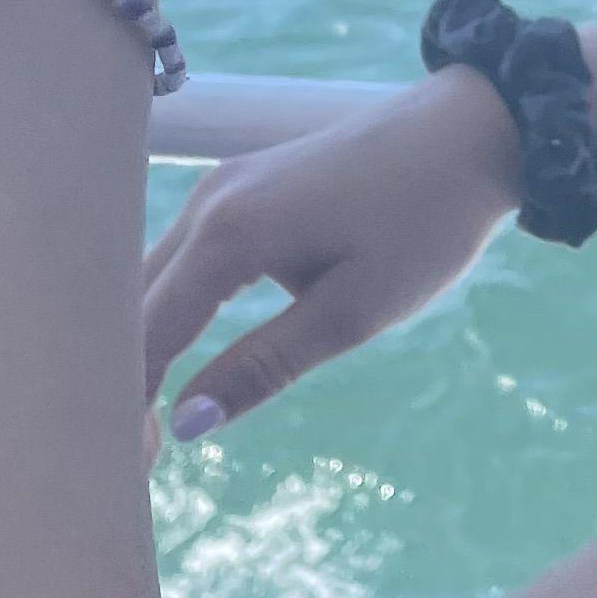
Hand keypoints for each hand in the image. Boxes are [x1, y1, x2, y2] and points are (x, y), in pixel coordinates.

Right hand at [141, 64, 521, 441]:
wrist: (473, 131)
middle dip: (125, 372)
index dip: (128, 400)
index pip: (146, 332)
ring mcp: (225, 184)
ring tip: (145, 411)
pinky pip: (185, 250)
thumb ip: (263, 365)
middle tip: (133, 451)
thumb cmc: (425, 224)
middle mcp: (211, 201)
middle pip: (133, 300)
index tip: (124, 466)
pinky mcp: (246, 182)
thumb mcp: (353, 312)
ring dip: (145, 335)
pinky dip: (173, 301)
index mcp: (230, 233)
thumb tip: (185, 423)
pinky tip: (179, 347)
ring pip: (153, 272)